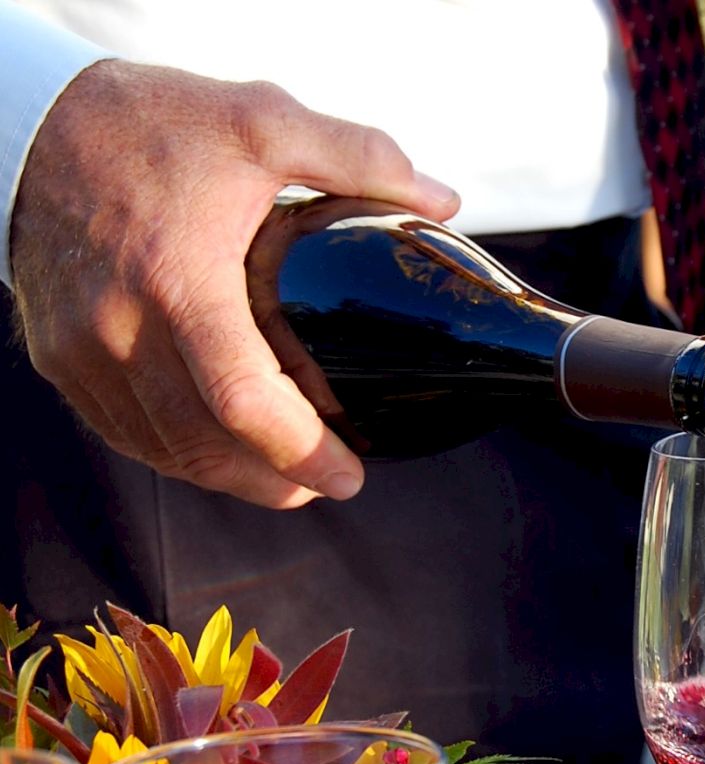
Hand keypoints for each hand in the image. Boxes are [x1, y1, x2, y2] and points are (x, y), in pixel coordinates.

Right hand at [9, 60, 459, 508]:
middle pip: (206, 446)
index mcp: (178, 279)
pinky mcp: (59, 359)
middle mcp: (118, 329)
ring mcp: (81, 352)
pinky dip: (178, 452)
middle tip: (329, 481)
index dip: (302, 451)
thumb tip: (443, 201)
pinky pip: (126, 431)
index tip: (349, 476)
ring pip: (165, 449)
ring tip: (286, 475)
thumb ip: (359, 158)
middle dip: (276, 479)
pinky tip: (220, 448)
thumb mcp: (264, 120)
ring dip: (231, 475)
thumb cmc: (152, 124)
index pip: (243, 399)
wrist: (32, 126)